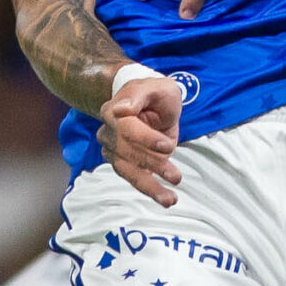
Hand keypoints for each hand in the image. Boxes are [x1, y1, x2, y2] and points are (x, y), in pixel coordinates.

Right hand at [99, 71, 184, 206]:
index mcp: (113, 111)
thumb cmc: (156, 94)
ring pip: (128, 170)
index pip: (127, 128)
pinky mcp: (123, 163)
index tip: (167, 147)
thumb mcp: (156, 87)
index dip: (146, 139)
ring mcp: (113, 149)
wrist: (153, 104)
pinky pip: (133, 178)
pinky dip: (150, 190)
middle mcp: (108, 132)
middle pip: (128, 152)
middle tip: (176, 176)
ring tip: (170, 198)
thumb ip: (139, 95)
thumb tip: (121, 109)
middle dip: (153, 164)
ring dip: (150, 186)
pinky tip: (166, 198)